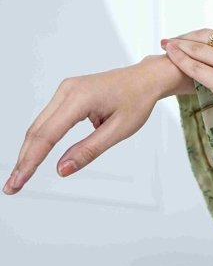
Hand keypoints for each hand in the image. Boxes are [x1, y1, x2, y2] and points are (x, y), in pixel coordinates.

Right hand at [2, 55, 193, 194]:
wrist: (145, 79)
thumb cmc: (137, 101)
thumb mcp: (118, 131)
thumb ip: (89, 150)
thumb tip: (62, 169)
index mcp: (80, 98)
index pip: (47, 135)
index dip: (30, 161)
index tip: (18, 181)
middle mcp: (67, 90)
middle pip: (36, 131)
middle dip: (23, 160)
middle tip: (12, 186)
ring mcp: (65, 91)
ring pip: (38, 126)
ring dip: (28, 152)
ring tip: (20, 176)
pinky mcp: (67, 95)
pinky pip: (47, 120)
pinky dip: (38, 140)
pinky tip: (32, 157)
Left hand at [161, 29, 212, 152]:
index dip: (201, 36)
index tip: (189, 38)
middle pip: (205, 37)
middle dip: (185, 37)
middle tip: (171, 39)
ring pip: (198, 50)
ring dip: (178, 46)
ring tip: (165, 45)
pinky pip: (196, 68)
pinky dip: (180, 60)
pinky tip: (169, 56)